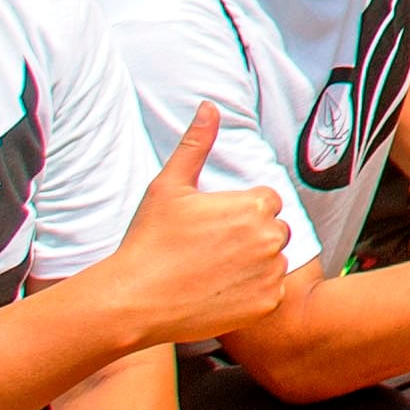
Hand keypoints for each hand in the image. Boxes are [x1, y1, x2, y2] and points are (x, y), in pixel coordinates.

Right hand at [69, 104, 299, 353]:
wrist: (135, 300)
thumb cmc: (149, 240)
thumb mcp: (169, 185)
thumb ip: (196, 143)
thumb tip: (209, 105)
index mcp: (254, 205)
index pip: (267, 201)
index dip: (239, 212)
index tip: (211, 226)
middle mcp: (271, 238)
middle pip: (274, 230)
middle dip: (251, 237)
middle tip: (209, 251)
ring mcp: (271, 274)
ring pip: (274, 262)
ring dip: (254, 265)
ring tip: (212, 272)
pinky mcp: (267, 304)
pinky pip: (271, 293)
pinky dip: (252, 293)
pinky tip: (220, 293)